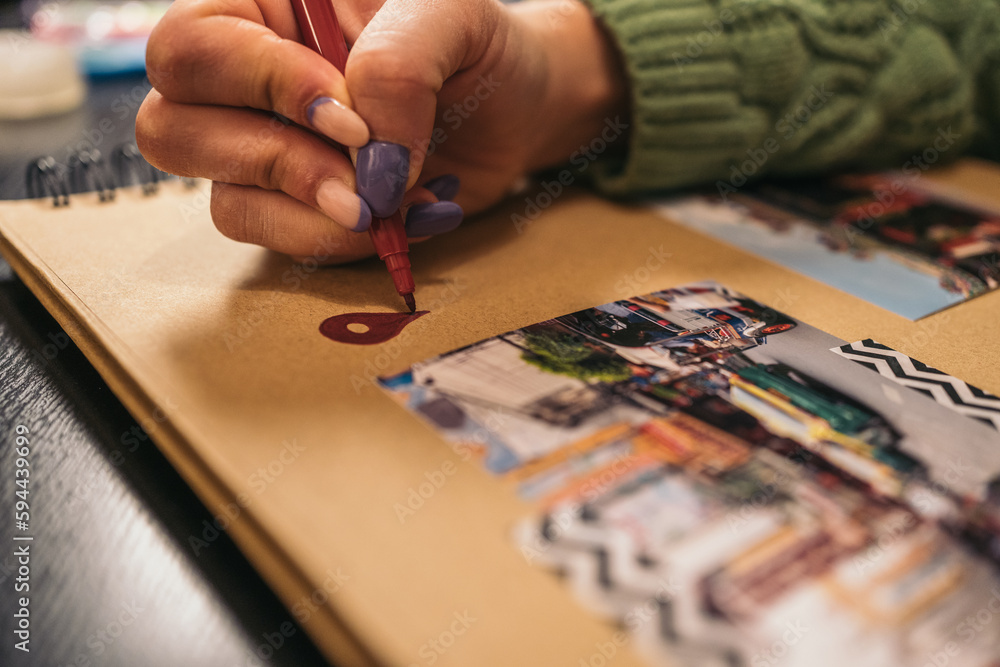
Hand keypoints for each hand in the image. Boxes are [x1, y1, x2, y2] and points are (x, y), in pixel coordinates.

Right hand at [137, 0, 626, 262]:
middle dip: (276, 158)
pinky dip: (335, 238)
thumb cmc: (478, 48)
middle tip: (362, 167)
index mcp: (261, 7)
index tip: (355, 119)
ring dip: (310, 209)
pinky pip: (273, 239)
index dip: (264, 87)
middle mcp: (243, 81)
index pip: (192, 46)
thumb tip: (364, 159)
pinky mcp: (293, 206)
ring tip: (387, 200)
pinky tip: (393, 217)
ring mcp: (262, 149)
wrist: (516, 111)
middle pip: (170, 127)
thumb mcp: (450, 21)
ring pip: (220, 196)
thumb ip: (397, 67)